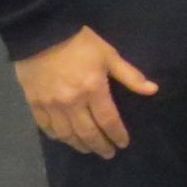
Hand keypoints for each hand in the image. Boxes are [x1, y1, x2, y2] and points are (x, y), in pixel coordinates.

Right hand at [13, 27, 157, 158]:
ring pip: (66, 134)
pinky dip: (57, 136)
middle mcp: (72, 102)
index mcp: (93, 90)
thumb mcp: (110, 55)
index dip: (117, 134)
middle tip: (108, 154)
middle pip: (88, 132)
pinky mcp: (34, 103)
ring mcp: (51, 105)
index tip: (123, 144)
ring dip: (79, 144)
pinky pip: (45, 126)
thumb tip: (153, 90)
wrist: (43, 33)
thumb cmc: (81, 43)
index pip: (109, 120)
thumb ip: (130, 75)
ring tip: (89, 150)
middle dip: (100, 145)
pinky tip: (64, 139)